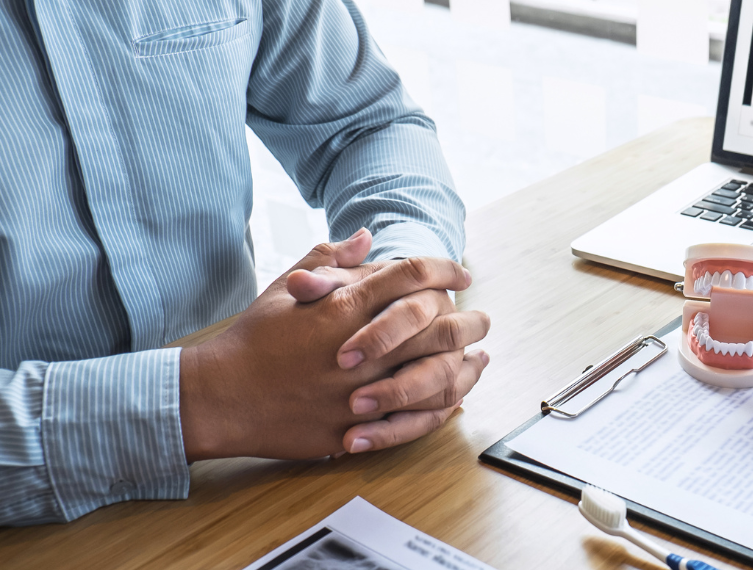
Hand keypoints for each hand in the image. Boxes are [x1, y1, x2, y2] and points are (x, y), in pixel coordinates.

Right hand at [179, 231, 489, 459]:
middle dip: (469, 320)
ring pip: (435, 377)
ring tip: (478, 357)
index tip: (462, 272)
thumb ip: (330, 259)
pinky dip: (440, 408)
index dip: (444, 269)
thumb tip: (366, 235)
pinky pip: (414, 420)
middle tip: (482, 318)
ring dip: (464, 366)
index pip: (411, 277)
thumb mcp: (285, 289)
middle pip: (437, 327)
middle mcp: (359, 348)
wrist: (219, 396)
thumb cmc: (252, 340)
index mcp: (343, 307)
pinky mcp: (354, 427)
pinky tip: (454, 398)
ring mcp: (359, 392)